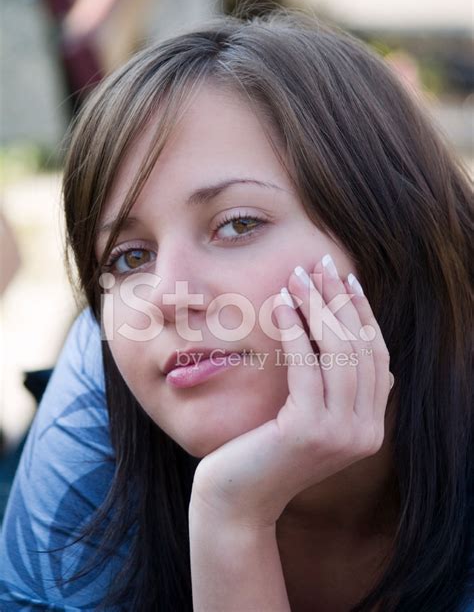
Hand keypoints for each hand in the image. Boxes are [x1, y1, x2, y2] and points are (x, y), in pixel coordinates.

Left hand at [190, 255, 392, 528]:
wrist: (238, 498)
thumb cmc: (266, 450)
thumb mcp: (310, 416)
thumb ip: (336, 388)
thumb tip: (352, 337)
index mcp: (371, 426)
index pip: (377, 356)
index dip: (363, 313)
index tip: (347, 278)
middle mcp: (366, 432)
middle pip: (361, 348)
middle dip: (340, 300)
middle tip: (320, 265)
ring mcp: (343, 434)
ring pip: (339, 352)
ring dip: (317, 307)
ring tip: (298, 277)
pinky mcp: (311, 431)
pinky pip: (308, 367)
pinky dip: (296, 331)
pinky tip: (282, 306)